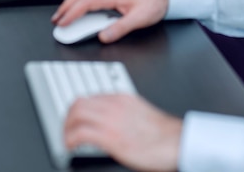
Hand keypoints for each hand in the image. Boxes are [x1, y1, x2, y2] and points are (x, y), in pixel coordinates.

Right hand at [52, 0, 168, 42]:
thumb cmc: (153, 4)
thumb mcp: (139, 19)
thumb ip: (120, 28)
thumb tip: (103, 36)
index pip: (86, 2)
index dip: (72, 13)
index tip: (63, 23)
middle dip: (65, 7)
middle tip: (57, 20)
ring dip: (70, 3)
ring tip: (63, 16)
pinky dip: (78, 1)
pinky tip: (78, 9)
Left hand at [64, 93, 181, 171]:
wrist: (176, 141)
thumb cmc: (163, 133)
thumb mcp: (140, 113)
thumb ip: (124, 113)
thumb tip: (112, 123)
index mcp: (122, 98)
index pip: (90, 96)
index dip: (77, 110)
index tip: (74, 122)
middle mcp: (114, 105)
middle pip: (79, 102)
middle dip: (68, 118)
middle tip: (67, 131)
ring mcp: (112, 119)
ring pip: (76, 114)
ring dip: (66, 128)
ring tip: (67, 140)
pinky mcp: (111, 137)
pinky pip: (81, 133)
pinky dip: (71, 139)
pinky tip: (71, 147)